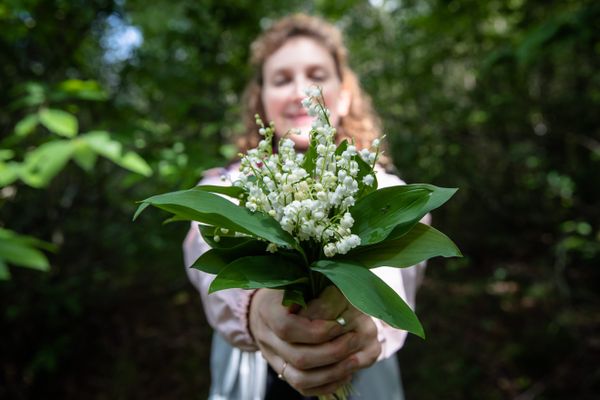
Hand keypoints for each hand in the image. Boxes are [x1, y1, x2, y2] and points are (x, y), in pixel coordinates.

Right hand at [248, 287, 380, 396]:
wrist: (268, 307)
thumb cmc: (290, 289)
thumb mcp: (298, 280)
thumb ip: (315, 289)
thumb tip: (340, 294)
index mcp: (267, 310)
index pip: (287, 327)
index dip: (316, 330)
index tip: (339, 323)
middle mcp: (267, 338)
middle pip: (298, 357)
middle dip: (332, 352)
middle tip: (354, 340)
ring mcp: (273, 359)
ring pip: (301, 378)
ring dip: (332, 372)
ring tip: (354, 360)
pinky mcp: (283, 373)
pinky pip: (304, 388)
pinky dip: (327, 384)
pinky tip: (345, 372)